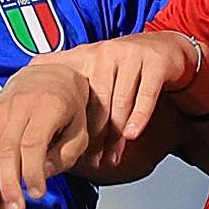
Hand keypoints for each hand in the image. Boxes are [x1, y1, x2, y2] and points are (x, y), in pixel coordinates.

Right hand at [0, 60, 99, 208]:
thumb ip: (64, 154)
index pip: (33, 144)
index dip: (33, 172)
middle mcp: (19, 105)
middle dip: (9, 183)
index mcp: (47, 105)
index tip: (37, 195)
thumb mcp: (80, 129)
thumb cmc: (69, 106)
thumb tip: (41, 175)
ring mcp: (0, 111)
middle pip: (7, 149)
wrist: (49, 73)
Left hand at [59, 30, 199, 147]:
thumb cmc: (125, 68)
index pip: (72, 93)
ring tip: (111, 157)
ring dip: (115, 135)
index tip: (67, 149)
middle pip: (96, 103)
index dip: (70, 122)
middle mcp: (104, 52)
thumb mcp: (94, 70)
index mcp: (84, 56)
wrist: (166, 47)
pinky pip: (145, 96)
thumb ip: (71, 88)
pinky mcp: (154, 62)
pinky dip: (138, 118)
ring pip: (119, 103)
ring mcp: (130, 55)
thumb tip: (43, 118)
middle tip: (92, 161)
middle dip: (94, 137)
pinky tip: (131, 136)